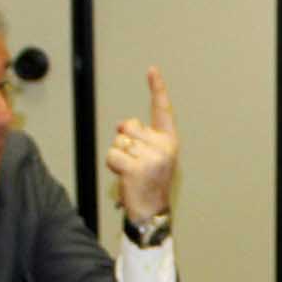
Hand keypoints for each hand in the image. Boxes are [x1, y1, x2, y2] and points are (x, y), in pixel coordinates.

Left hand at [107, 66, 179, 219]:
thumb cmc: (148, 183)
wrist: (151, 212)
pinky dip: (113, 166)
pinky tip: (125, 177)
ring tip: (131, 172)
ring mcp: (152, 158)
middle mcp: (164, 147)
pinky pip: (112, 155)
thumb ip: (138, 136)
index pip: (162, 110)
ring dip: (118, 157)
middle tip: (136, 163)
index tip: (152, 69)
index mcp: (169, 141)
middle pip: (128, 127)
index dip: (157, 89)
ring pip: (118, 141)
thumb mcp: (148, 156)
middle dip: (125, 143)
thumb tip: (121, 123)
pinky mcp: (137, 168)